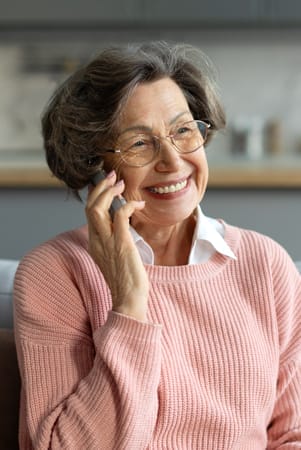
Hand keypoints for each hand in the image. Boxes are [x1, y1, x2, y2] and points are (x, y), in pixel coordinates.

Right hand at [85, 171, 148, 321]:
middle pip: (89, 207)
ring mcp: (107, 242)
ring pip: (97, 208)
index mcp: (94, 243)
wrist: (129, 299)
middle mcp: (96, 241)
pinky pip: (120, 216)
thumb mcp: (115, 258)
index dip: (96, 196)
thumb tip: (123, 227)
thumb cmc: (126, 281)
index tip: (106, 185)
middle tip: (113, 177)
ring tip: (121, 184)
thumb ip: (114, 242)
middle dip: (100, 188)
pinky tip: (139, 205)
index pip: (89, 214)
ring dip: (109, 192)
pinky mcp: (121, 243)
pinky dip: (129, 206)